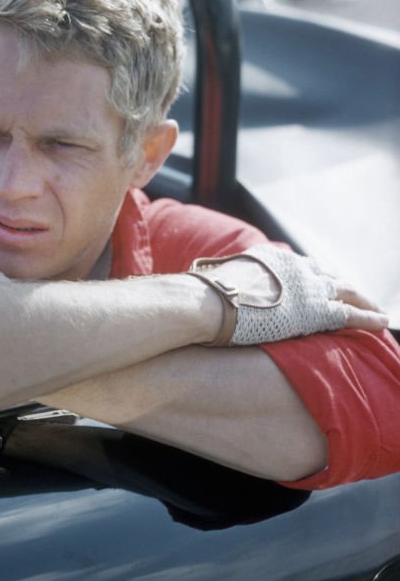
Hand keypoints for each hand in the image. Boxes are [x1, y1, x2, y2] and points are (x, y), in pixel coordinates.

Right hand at [193, 244, 387, 345]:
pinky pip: (350, 314)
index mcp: (270, 257)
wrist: (208, 303)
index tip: (321, 282)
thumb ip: (220, 280)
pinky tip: (382, 323)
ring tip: (377, 310)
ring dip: (363, 300)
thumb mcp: (211, 279)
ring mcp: (307, 287)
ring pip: (346, 291)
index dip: (313, 276)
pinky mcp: (315, 311)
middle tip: (357, 295)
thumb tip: (200, 285)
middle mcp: (293, 266)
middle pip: (327, 275)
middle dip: (343, 286)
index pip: (300, 266)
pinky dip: (368, 318)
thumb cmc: (200, 296)